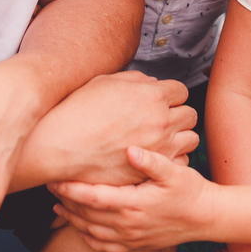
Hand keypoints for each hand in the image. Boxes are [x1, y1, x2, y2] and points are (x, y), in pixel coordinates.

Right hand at [23, 71, 198, 186]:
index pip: (181, 90)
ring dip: (180, 137)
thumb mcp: (105, 82)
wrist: (59, 145)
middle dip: (178, 113)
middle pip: (190, 115)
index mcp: (152, 96)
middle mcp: (161, 122)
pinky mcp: (150, 171)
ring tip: (162, 137)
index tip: (160, 99)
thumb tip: (151, 83)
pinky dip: (172, 158)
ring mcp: (158, 149)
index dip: (170, 94)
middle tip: (162, 117)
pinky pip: (179, 162)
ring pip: (191, 140)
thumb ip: (135, 80)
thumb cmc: (78, 111)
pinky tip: (156, 155)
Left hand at [50, 145, 214, 251]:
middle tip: (49, 185)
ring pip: (92, 232)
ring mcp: (131, 237)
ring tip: (57, 205)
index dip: (71, 189)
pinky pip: (105, 246)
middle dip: (66, 201)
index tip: (54, 179)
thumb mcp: (174, 171)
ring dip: (72, 219)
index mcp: (134, 204)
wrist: (206, 217)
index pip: (93, 197)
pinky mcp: (136, 244)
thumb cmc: (190, 190)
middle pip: (87, 215)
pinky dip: (88, 238)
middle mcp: (128, 224)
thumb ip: (151, 160)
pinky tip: (80, 229)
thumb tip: (131, 149)